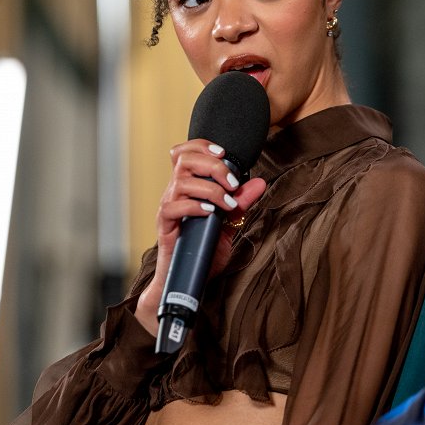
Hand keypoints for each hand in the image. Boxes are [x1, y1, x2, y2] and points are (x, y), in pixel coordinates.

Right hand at [135, 139, 265, 334]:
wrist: (186, 280)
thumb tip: (259, 182)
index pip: (184, 152)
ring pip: (181, 181)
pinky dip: (194, 206)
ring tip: (227, 204)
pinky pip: (173, 207)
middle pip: (184, 160)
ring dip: (210, 189)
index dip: (201, 145)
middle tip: (233, 183)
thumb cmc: (203, 250)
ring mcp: (168, 208)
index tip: (223, 153)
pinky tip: (210, 213)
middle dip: (213, 166)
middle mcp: (174, 192)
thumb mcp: (227, 223)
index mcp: (187, 186)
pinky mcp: (164, 225)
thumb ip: (240, 202)